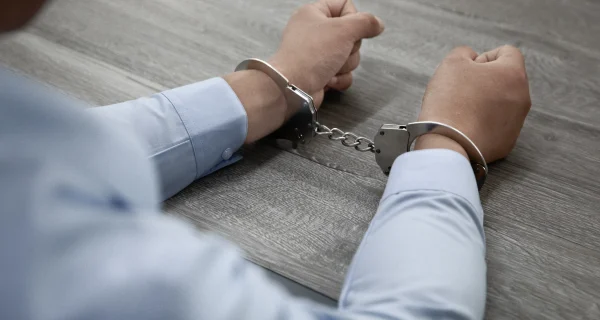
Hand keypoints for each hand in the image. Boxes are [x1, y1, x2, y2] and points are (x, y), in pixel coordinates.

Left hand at [270, 0, 384, 106]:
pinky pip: (343, 73)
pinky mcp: (320, 73)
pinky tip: (328, 80)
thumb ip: (366, 22)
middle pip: (351, 35)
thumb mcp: (344, 30)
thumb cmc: (312, 55)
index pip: (344, 5)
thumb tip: (378, 24)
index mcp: (313, 13)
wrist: (293, 88)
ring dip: (345, 65)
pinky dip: (339, 78)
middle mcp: (314, 32)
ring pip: (349, 56)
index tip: (349, 29)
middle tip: (338, 52)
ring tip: (330, 68)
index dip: (353, 18)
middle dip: (350, 49)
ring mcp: (317, 54)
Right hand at [415, 45, 531, 162]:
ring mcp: (517, 123)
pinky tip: (465, 127)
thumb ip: (465, 53)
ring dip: (484, 102)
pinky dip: (482, 124)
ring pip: (502, 104)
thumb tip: (472, 59)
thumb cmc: (450, 100)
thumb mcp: (452, 63)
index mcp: (513, 74)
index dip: (484, 57)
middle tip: (461, 90)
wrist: (448, 143)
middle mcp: (522, 98)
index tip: (468, 70)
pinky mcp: (507, 143)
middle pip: (505, 80)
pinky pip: (496, 126)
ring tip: (461, 111)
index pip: (507, 53)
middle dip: (485, 81)